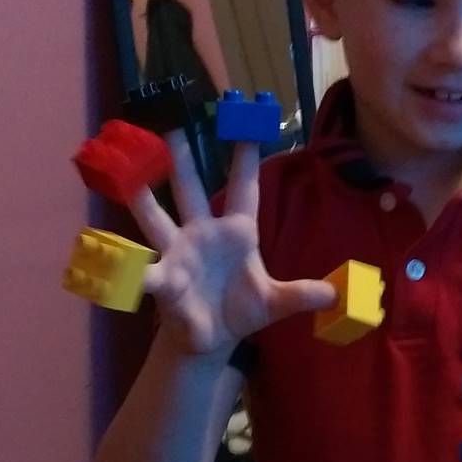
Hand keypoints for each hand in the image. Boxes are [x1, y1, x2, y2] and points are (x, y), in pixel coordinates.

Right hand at [129, 132, 335, 355]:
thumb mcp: (275, 302)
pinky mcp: (164, 281)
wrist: (209, 340)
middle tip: (173, 125)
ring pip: (157, 219)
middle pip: (191, 191)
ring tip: (128, 174)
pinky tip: (125, 267)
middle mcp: (203, 233)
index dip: (245, 156)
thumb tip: (336, 296)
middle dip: (182, 160)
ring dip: (144, 198)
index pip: (244, 187)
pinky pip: (148, 274)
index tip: (247, 121)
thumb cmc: (240, 310)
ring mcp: (178, 253)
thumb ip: (301, 294)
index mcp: (237, 232)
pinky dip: (136, 272)